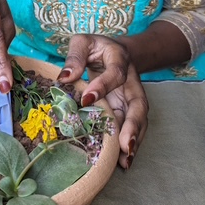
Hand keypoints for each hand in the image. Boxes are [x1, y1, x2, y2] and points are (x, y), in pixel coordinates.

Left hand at [57, 34, 148, 168]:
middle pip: (138, 103)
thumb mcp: (83, 42)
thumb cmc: (95, 48)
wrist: (115, 51)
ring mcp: (130, 97)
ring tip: (125, 161)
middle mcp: (131, 81)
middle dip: (133, 125)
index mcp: (120, 59)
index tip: (86, 99)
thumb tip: (65, 77)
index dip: (103, 86)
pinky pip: (131, 128)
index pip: (115, 74)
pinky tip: (123, 162)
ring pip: (139, 120)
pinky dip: (129, 144)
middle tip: (124, 144)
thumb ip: (75, 56)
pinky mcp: (126, 110)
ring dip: (134, 140)